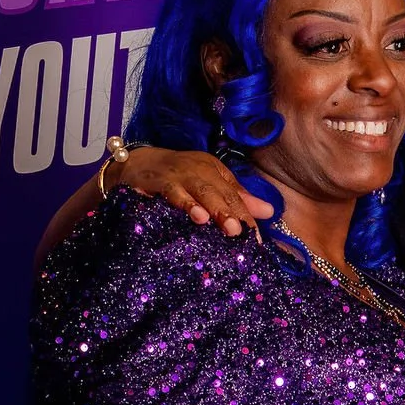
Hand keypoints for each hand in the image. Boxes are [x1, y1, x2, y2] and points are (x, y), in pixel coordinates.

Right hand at [108, 146, 272, 235]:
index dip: (246, 216)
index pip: (235, 195)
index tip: (256, 241)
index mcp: (214, 171)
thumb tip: (269, 212)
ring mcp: (177, 175)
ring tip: (221, 224)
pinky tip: (192, 215)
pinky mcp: (155, 181)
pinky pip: (170, 192)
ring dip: (209, 207)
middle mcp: (198, 170)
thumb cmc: (178, 177)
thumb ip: (237, 198)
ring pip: (197, 191)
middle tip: (240, 232)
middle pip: (219, 192)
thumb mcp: (209, 183)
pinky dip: (181, 202)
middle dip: (231, 211)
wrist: (135, 164)